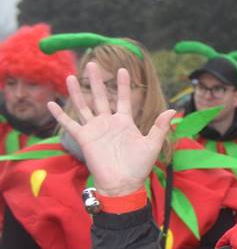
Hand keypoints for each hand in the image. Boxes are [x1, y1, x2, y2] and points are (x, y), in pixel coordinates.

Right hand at [48, 62, 174, 195]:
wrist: (123, 184)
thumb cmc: (139, 166)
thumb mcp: (152, 144)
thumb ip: (159, 127)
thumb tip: (173, 110)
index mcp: (125, 123)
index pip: (122, 99)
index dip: (123, 85)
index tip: (123, 69)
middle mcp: (108, 123)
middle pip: (100, 97)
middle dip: (96, 81)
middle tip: (92, 64)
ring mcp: (95, 130)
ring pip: (83, 106)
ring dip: (76, 92)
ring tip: (70, 76)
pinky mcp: (84, 138)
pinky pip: (69, 124)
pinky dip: (60, 114)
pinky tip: (51, 103)